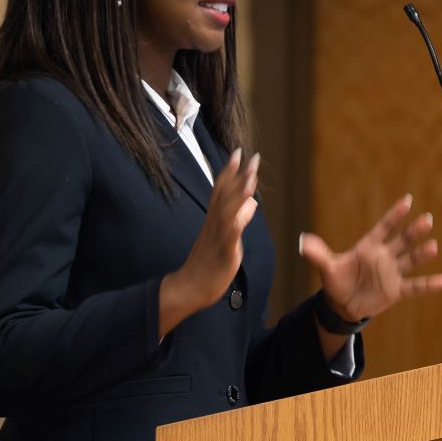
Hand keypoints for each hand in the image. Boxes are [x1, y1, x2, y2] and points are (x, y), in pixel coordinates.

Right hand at [159, 149, 259, 336]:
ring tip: (250, 179)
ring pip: (228, 212)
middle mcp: (215, 224)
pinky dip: (235, 226)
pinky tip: (242, 217)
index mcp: (215, 220)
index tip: (239, 153)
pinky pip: (228, 238)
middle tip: (251, 158)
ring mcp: (218, 238)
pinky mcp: (223, 254)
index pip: (222, 190)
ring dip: (238, 194)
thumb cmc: (207, 264)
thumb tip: (253, 203)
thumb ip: (239, 218)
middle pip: (226, 195)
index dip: (230, 172)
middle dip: (239, 176)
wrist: (188, 287)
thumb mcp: (227, 238)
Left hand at [299, 193, 441, 322]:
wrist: (342, 304)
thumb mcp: (326, 267)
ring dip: (422, 254)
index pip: (384, 227)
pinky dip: (428, 284)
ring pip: (410, 260)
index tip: (408, 200)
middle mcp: (384, 257)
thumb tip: (303, 242)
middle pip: (402, 241)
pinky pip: (415, 286)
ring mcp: (392, 273)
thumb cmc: (336, 281)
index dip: (394, 215)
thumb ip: (318, 254)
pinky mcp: (396, 290)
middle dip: (413, 232)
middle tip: (426, 220)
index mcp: (368, 247)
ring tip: (433, 245)